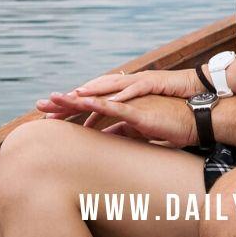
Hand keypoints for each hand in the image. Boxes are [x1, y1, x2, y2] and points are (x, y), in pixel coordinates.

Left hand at [36, 67, 203, 124]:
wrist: (194, 117)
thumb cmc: (169, 124)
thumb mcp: (139, 131)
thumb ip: (120, 131)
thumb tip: (103, 139)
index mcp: (121, 104)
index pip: (90, 105)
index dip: (69, 110)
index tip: (49, 116)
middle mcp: (123, 97)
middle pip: (88, 98)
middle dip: (64, 102)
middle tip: (41, 105)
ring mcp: (131, 100)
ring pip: (98, 97)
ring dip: (77, 98)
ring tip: (57, 100)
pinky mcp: (140, 108)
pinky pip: (118, 104)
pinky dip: (101, 101)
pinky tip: (86, 101)